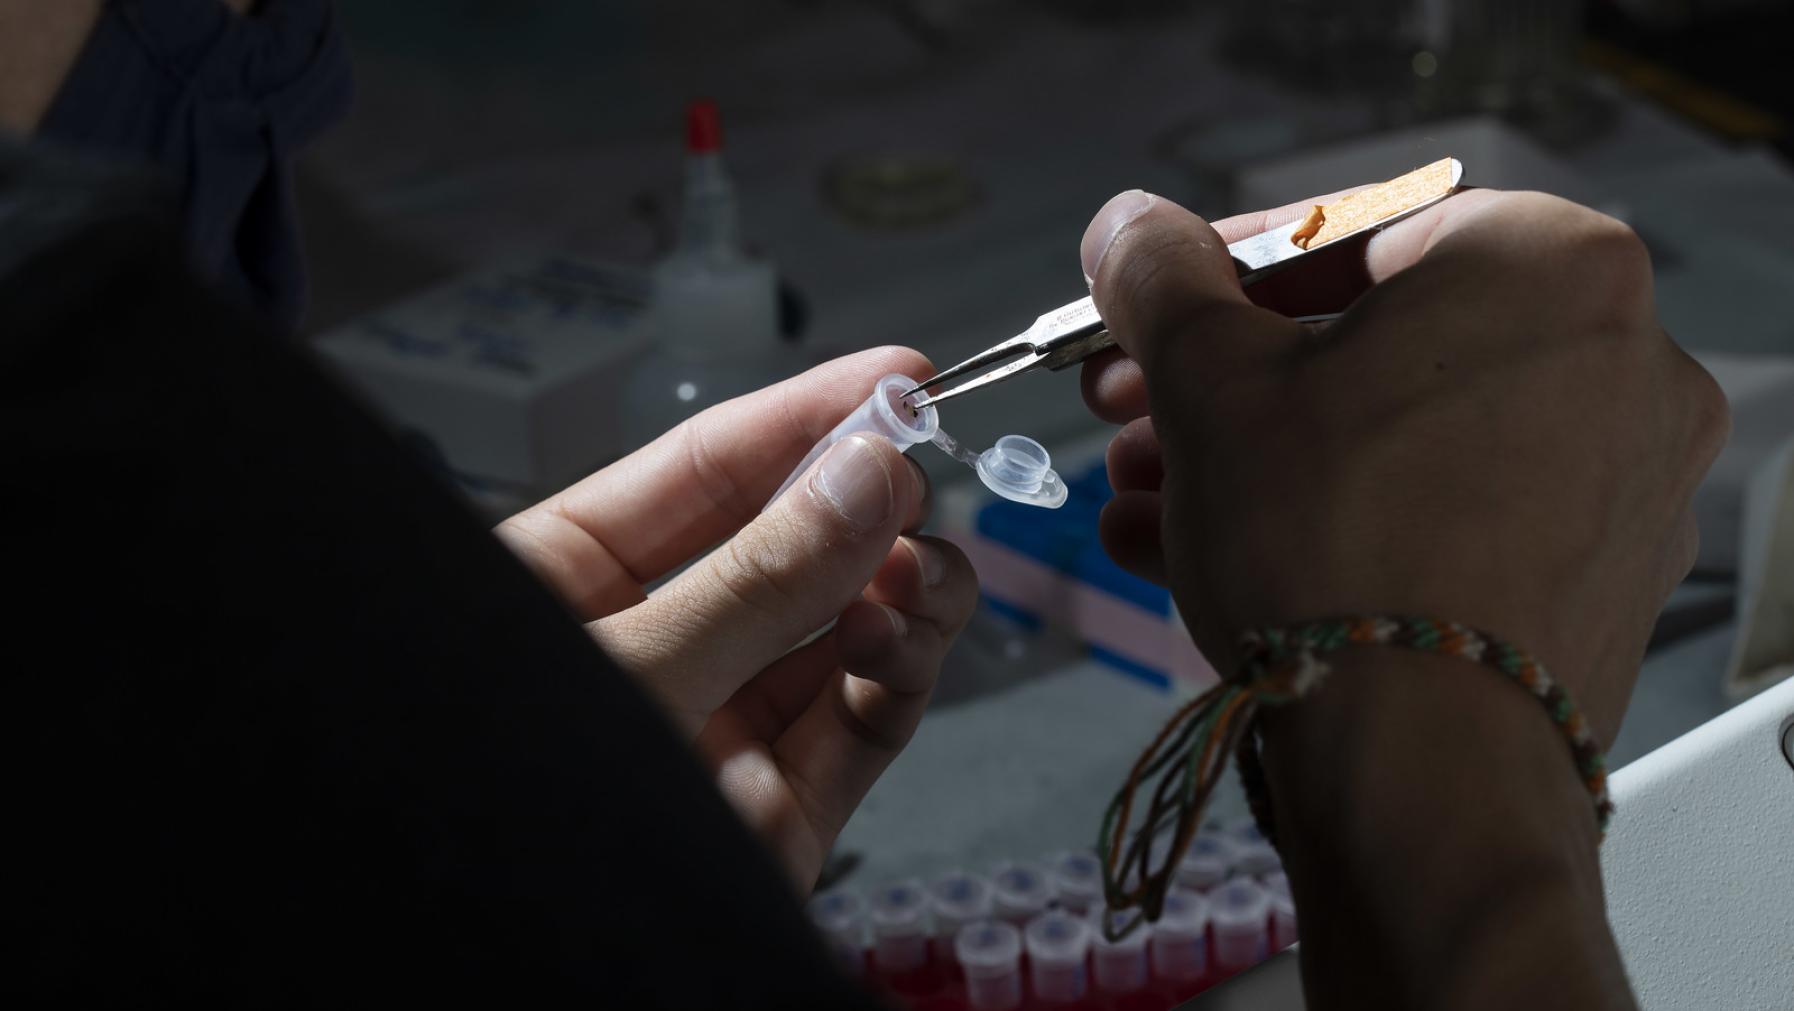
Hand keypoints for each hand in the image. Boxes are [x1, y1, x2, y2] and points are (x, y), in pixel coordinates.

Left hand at [497, 348, 977, 888]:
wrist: (499, 975)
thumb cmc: (498, 808)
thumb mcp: (628, 673)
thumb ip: (754, 579)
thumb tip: (866, 473)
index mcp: (569, 588)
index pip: (701, 475)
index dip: (802, 417)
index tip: (899, 374)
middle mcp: (656, 650)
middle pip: (784, 546)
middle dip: (863, 504)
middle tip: (925, 473)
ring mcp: (721, 729)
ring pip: (838, 630)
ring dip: (898, 588)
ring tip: (928, 569)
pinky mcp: (780, 809)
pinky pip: (860, 719)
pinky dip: (901, 670)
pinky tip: (912, 632)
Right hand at [1078, 188, 1726, 742]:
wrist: (1424, 776)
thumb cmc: (1328, 542)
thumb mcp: (1208, 382)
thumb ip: (1160, 277)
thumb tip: (1128, 227)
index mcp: (1546, 265)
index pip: (1351, 231)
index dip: (1217, 269)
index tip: (1149, 306)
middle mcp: (1619, 359)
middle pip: (1372, 347)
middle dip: (1223, 383)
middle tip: (1128, 409)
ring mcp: (1622, 479)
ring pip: (1397, 441)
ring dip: (1253, 461)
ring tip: (1140, 500)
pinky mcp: (1597, 581)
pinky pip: (1440, 519)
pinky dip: (1328, 524)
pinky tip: (1198, 558)